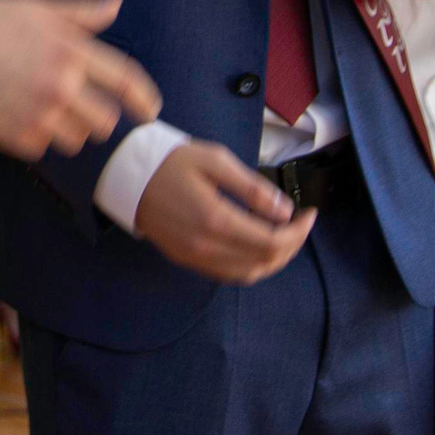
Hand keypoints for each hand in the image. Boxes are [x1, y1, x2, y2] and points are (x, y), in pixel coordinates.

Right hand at [0, 0, 158, 157]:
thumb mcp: (32, 6)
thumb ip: (80, 12)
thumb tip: (117, 3)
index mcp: (69, 49)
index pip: (126, 80)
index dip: (144, 100)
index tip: (149, 112)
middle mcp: (60, 83)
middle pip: (105, 122)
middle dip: (94, 117)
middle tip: (72, 106)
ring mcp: (38, 112)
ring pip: (76, 140)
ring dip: (66, 130)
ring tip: (38, 109)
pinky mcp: (15, 135)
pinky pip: (42, 148)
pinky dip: (33, 137)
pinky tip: (11, 114)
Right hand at [133, 142, 313, 282]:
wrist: (126, 175)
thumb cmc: (170, 162)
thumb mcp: (214, 161)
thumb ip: (252, 187)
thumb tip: (285, 211)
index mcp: (216, 219)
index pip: (274, 240)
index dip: (299, 231)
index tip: (309, 213)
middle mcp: (206, 246)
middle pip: (265, 261)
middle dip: (292, 245)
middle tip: (300, 224)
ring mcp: (195, 257)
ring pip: (249, 273)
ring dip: (274, 260)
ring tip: (283, 237)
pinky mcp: (186, 260)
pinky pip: (228, 274)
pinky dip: (251, 266)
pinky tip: (256, 247)